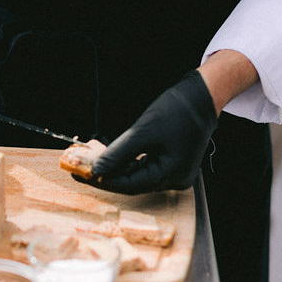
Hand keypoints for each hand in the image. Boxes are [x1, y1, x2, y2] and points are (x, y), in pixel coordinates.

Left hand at [87, 70, 217, 193]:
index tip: (81, 175)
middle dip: (107, 175)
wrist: (202, 96)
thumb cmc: (177, 111)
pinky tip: (110, 157)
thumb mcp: (142, 132)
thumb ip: (118, 154)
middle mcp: (175, 179)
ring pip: (138, 175)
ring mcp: (175, 171)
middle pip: (134, 182)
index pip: (131, 185)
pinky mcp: (172, 162)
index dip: (104, 181)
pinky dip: (128, 162)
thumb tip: (96, 169)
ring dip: (116, 168)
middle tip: (79, 169)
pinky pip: (145, 166)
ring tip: (90, 162)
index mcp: (172, 175)